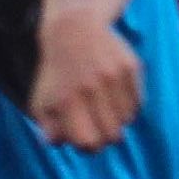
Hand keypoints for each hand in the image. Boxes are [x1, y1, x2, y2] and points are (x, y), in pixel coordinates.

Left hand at [29, 11, 143, 148]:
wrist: (74, 31)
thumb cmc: (56, 73)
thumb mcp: (41, 100)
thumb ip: (47, 127)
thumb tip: (57, 144)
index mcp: (66, 100)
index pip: (88, 142)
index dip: (87, 147)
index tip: (83, 138)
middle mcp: (91, 89)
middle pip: (112, 136)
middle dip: (104, 138)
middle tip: (96, 126)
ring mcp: (114, 77)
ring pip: (127, 121)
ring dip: (116, 120)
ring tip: (102, 107)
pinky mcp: (131, 68)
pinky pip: (138, 103)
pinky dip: (127, 106)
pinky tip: (112, 95)